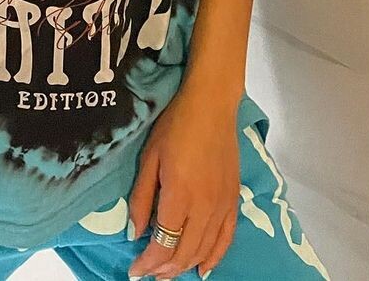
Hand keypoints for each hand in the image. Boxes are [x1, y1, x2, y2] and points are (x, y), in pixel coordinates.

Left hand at [127, 83, 239, 278]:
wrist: (211, 105)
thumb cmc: (175, 125)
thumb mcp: (149, 159)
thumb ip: (142, 199)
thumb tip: (135, 233)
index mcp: (180, 196)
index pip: (163, 243)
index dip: (148, 263)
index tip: (134, 270)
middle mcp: (204, 207)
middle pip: (184, 253)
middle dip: (164, 269)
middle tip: (149, 273)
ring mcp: (222, 205)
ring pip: (205, 250)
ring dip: (185, 266)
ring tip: (168, 272)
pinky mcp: (234, 200)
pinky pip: (226, 239)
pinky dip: (214, 258)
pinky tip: (203, 268)